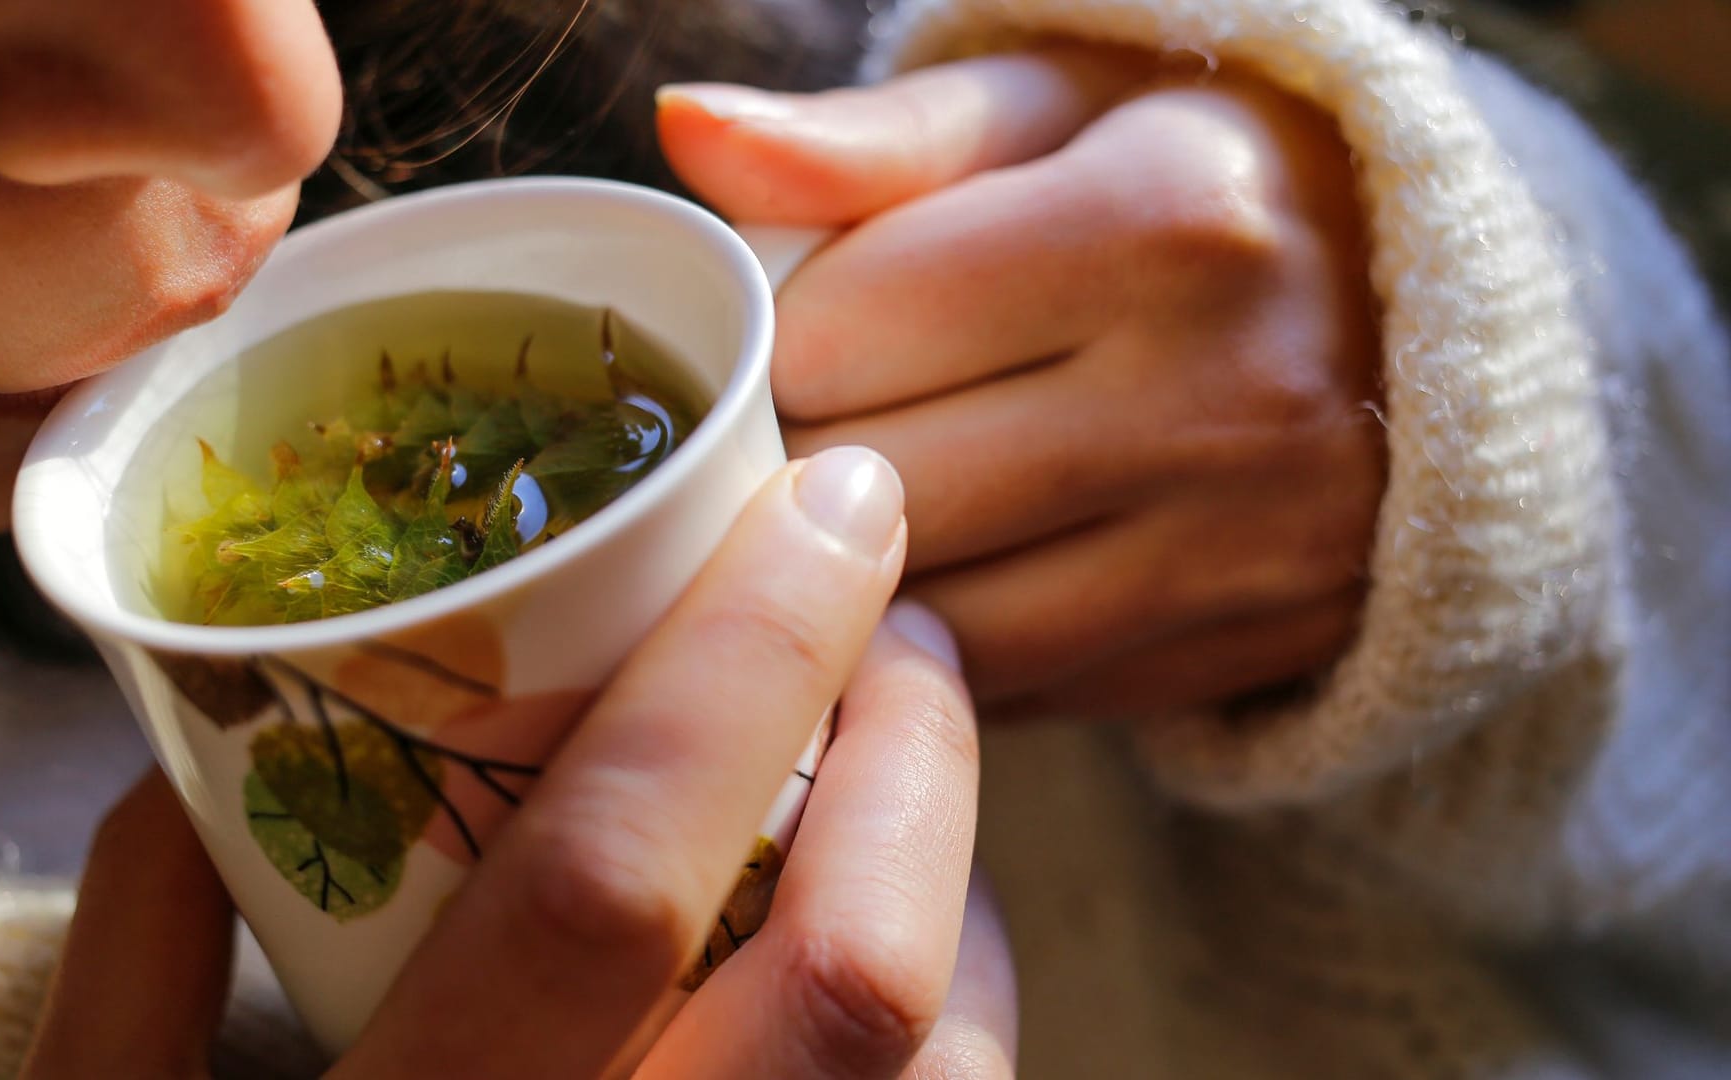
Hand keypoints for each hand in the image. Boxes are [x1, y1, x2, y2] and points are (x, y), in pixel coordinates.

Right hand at [24, 449, 1015, 1078]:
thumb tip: (190, 758)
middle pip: (860, 967)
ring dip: (963, 878)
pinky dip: (961, 1014)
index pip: (617, 871)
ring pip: (954, 1069)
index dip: (746, 659)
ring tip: (908, 765)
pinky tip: (907, 947)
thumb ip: (132, 964)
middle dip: (921, 743)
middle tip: (899, 615)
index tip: (831, 502)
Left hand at [660, 46, 1385, 716]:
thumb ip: (874, 134)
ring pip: (936, 624)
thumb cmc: (1204, 178)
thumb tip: (690, 131)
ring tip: (853, 509)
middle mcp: (1222, 396)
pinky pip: (1022, 692)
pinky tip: (950, 576)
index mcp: (1165, 218)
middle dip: (791, 471)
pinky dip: (951, 650)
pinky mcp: (1252, 647)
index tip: (780, 336)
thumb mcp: (1058, 107)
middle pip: (873, 495)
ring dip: (854, 584)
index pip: (838, 332)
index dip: (770, 344)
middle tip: (787, 433)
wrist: (1448, 311)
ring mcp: (1249, 547)